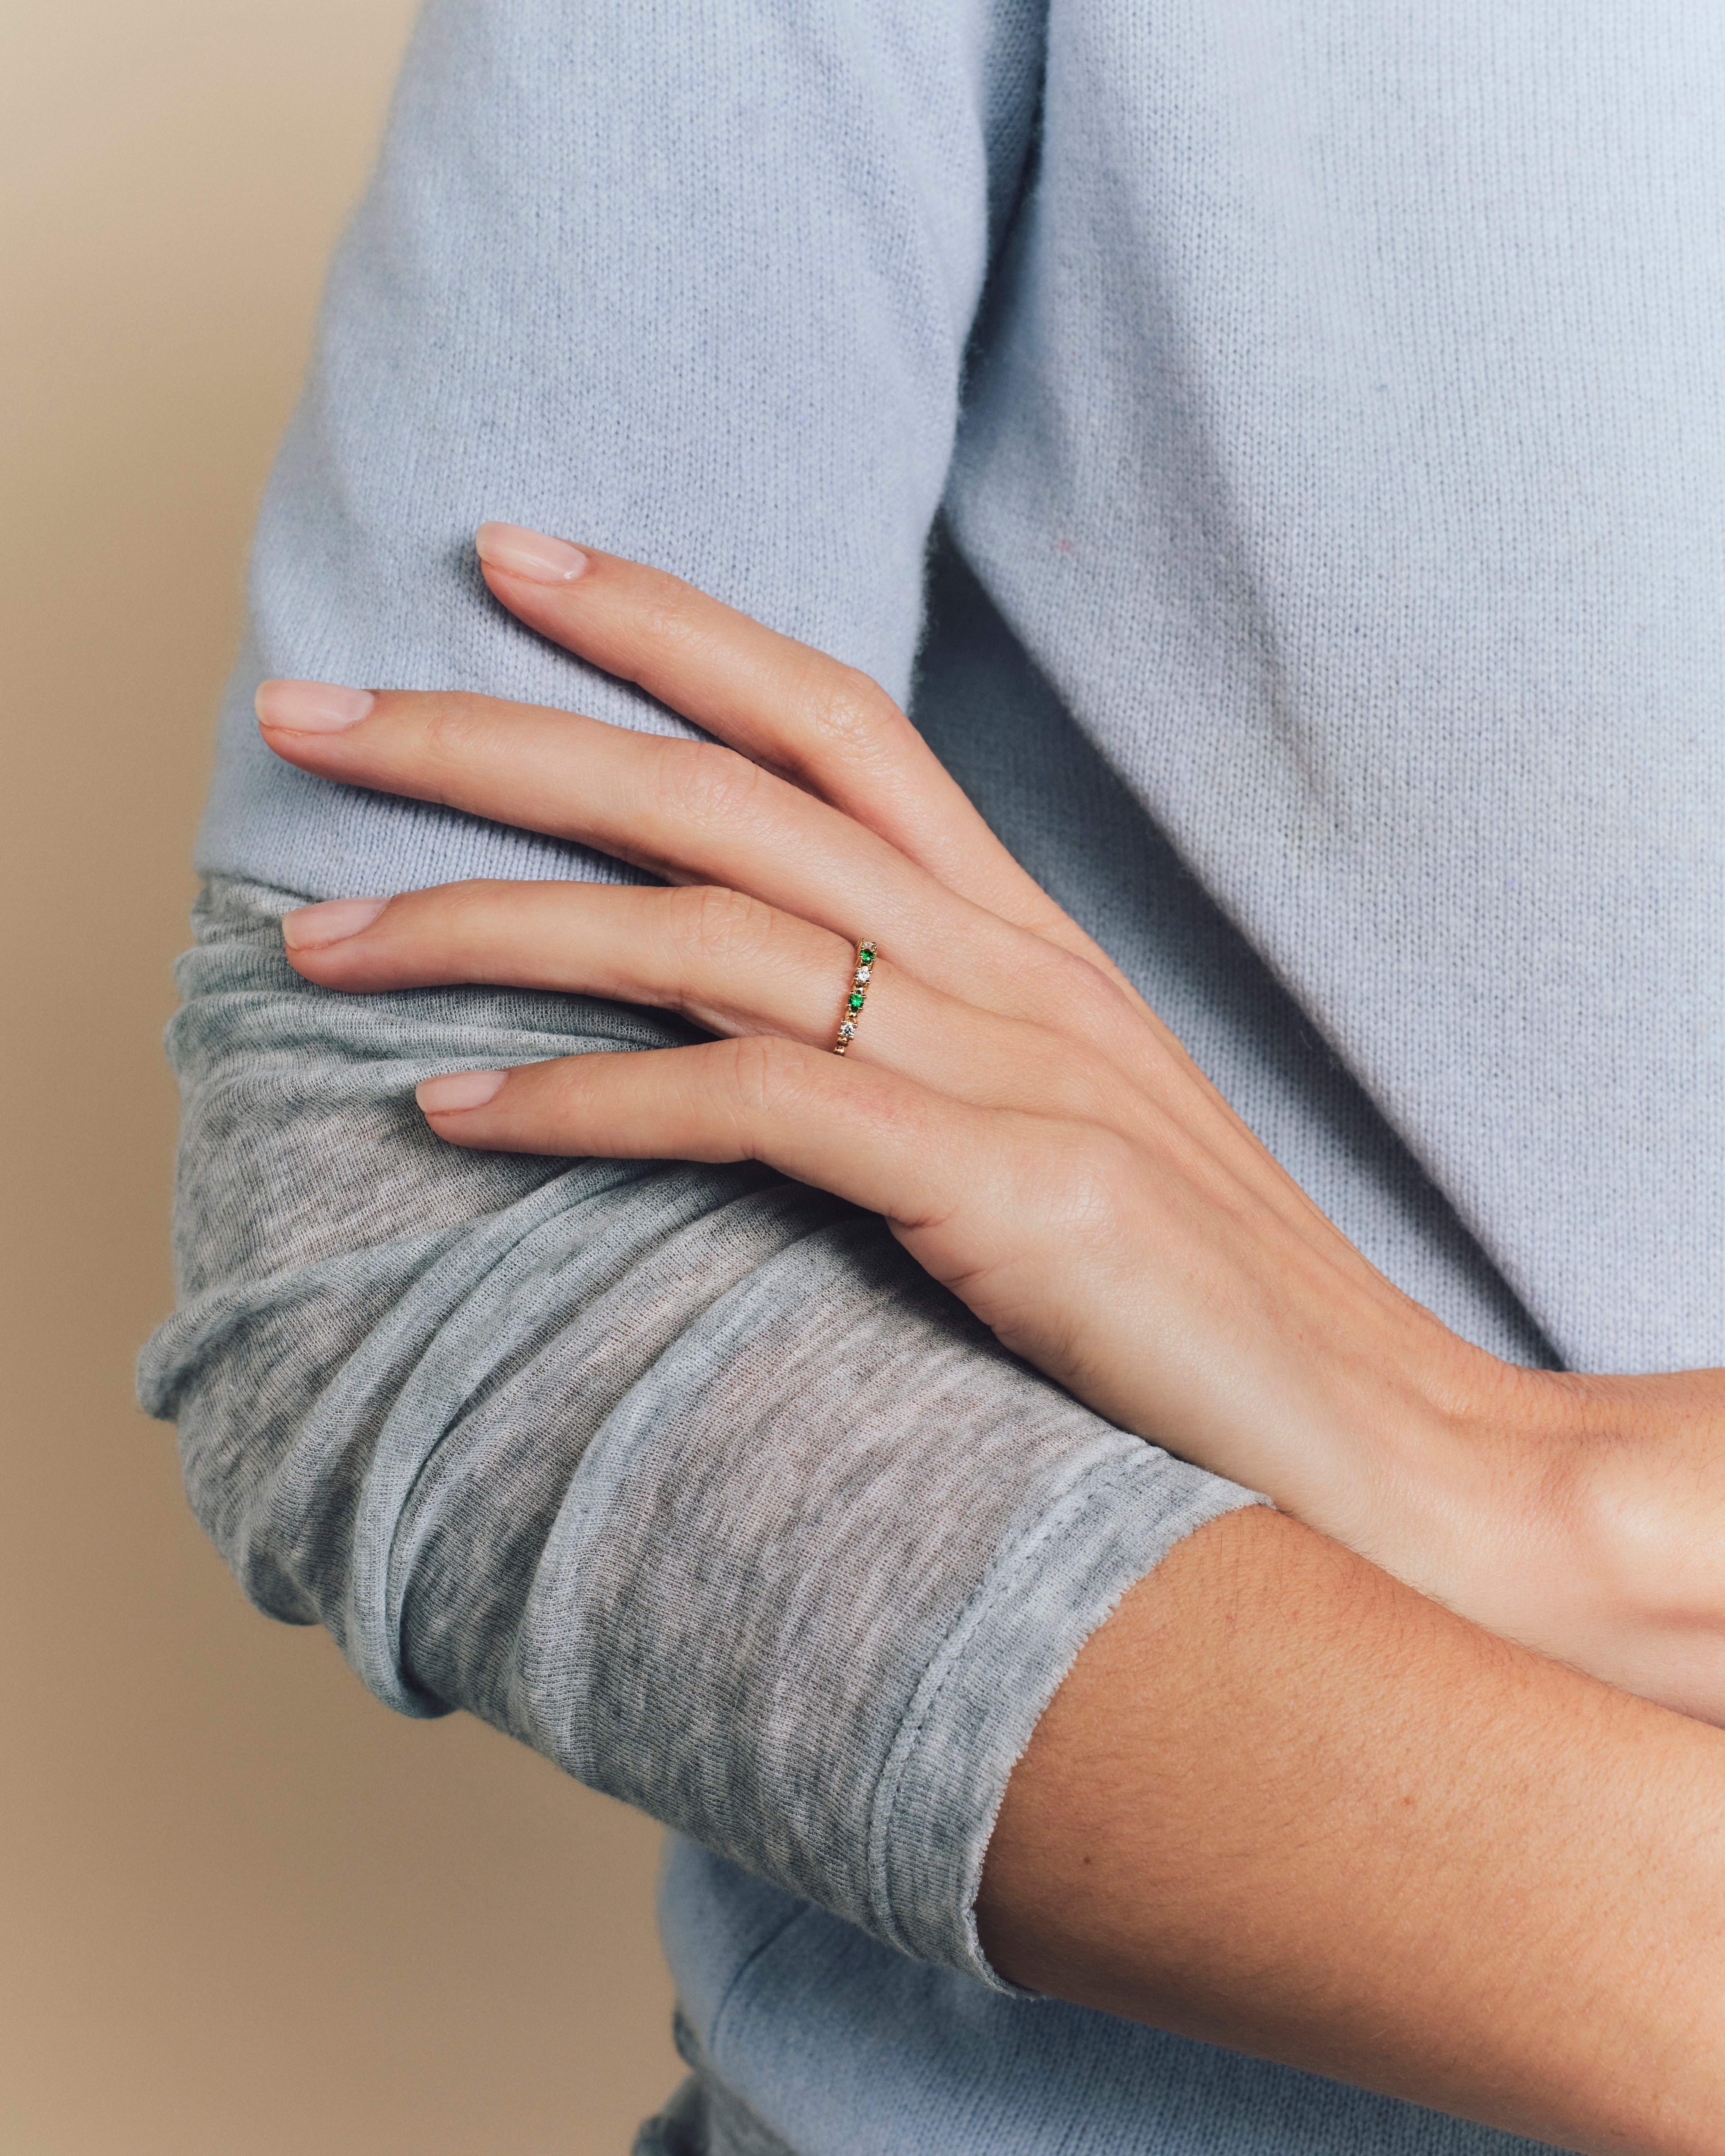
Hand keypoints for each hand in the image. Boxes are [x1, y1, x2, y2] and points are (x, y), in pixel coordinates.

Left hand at [259, 525, 1724, 1720]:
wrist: (1383, 1448)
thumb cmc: (1200, 1299)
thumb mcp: (1057, 1125)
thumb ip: (927, 1053)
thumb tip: (755, 1032)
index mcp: (1022, 936)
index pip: (828, 714)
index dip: (665, 619)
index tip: (508, 561)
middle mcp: (1009, 968)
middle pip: (718, 791)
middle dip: (497, 734)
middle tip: (310, 713)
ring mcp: (1013, 1071)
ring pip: (702, 933)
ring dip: (490, 925)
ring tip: (319, 938)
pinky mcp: (1005, 1194)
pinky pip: (751, 1108)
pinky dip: (587, 1100)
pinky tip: (454, 1110)